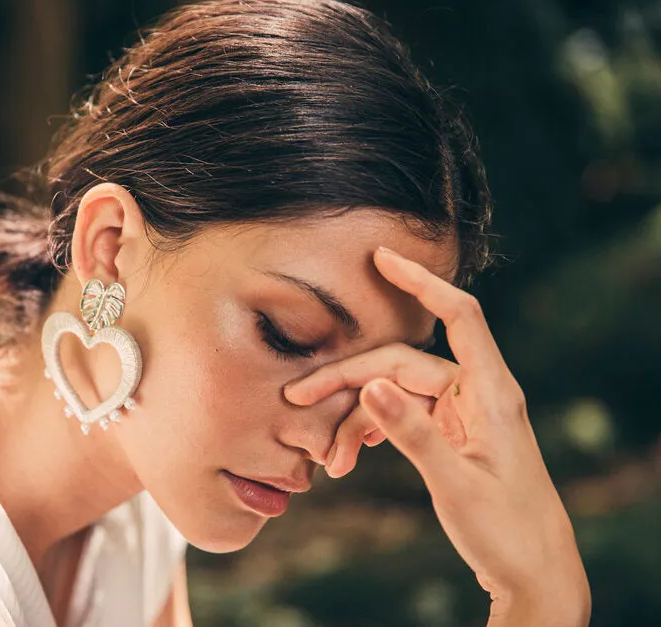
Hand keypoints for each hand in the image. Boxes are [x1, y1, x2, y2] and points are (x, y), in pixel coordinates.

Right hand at [283, 247, 590, 626]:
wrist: (533, 573)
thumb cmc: (506, 529)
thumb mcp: (455, 483)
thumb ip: (412, 432)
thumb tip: (370, 386)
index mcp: (491, 392)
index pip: (460, 316)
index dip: (422, 281)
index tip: (383, 257)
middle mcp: (473, 393)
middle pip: (399, 363)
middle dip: (347, 382)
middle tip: (297, 401)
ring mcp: (458, 412)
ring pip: (391, 393)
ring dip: (354, 421)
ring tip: (330, 462)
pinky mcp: (446, 432)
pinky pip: (397, 416)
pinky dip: (369, 432)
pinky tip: (346, 457)